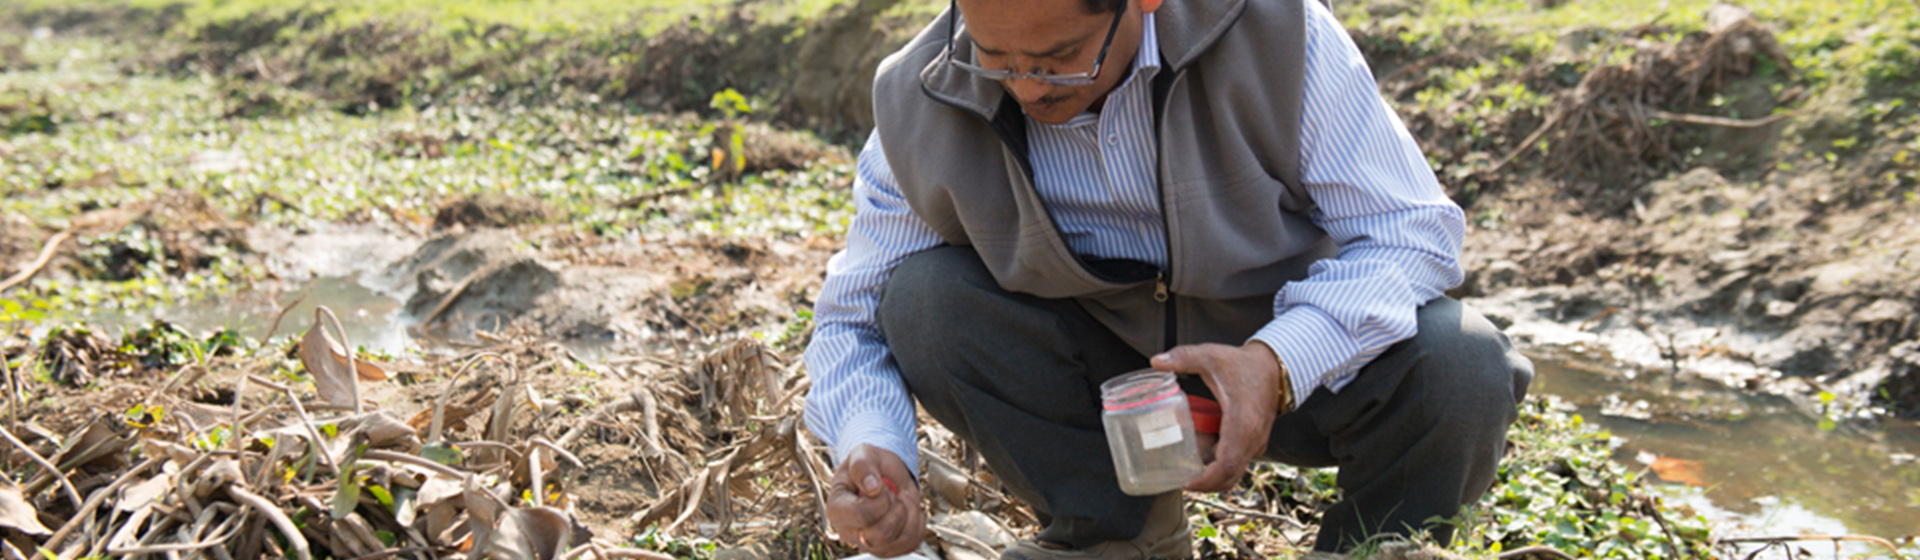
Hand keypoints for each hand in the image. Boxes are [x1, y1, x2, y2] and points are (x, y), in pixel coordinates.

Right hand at [824, 444, 925, 556]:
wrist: (880, 475)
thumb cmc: (868, 466)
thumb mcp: (862, 454)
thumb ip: (862, 465)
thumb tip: (872, 486)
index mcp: (837, 509)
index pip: (862, 514)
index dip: (881, 498)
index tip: (881, 485)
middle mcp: (850, 532)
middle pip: (881, 535)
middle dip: (897, 509)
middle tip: (894, 493)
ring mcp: (868, 543)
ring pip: (899, 542)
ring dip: (911, 515)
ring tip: (904, 498)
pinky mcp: (886, 548)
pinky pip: (910, 544)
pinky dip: (917, 524)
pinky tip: (909, 510)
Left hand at [1151, 342, 1283, 491]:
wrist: (1275, 368)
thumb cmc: (1246, 365)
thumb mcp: (1212, 357)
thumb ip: (1184, 357)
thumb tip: (1157, 362)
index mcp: (1243, 424)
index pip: (1226, 465)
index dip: (1205, 480)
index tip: (1186, 482)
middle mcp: (1252, 440)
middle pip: (1228, 477)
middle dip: (1203, 482)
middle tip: (1178, 477)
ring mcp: (1255, 444)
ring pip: (1232, 472)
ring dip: (1210, 472)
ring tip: (1186, 461)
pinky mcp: (1253, 443)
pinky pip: (1236, 462)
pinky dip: (1218, 463)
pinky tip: (1201, 449)